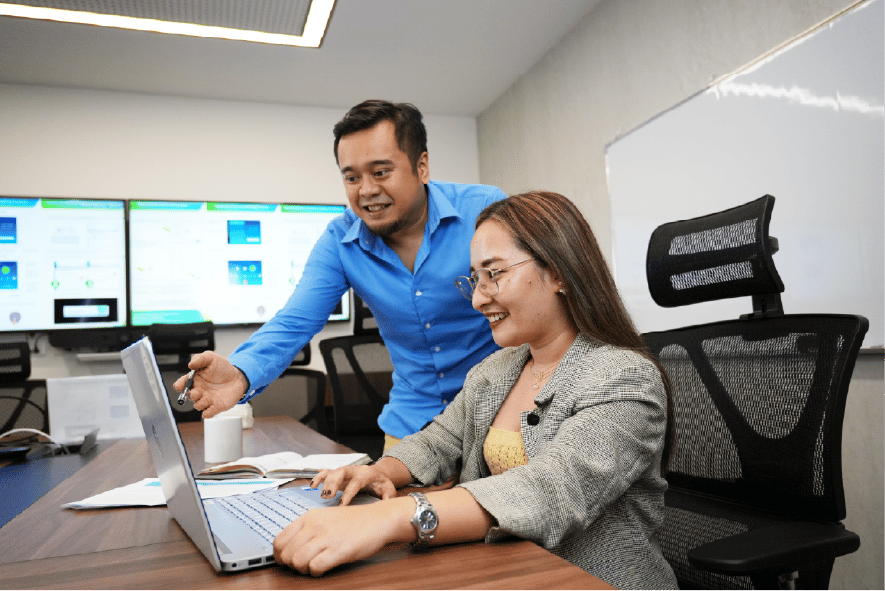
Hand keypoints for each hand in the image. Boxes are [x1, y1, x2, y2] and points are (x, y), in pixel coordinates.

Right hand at [172, 351, 247, 417]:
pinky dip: (207, 413)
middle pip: (189, 396)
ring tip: (206, 398)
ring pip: (198, 405)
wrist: (237, 377)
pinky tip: (208, 412)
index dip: (179, 385)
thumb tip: (190, 364)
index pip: (181, 384)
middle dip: (190, 395)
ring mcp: (207, 399)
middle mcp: (199, 391)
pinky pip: (208, 413)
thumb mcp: (211, 358)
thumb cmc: (222, 368)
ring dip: (199, 403)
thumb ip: (200, 358)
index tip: (180, 385)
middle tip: (196, 392)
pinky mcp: (216, 406)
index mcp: (195, 380)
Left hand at [273, 500, 410, 575]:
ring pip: (297, 562)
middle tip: (303, 565)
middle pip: (285, 554)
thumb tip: (289, 547)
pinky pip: (314, 567)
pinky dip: (316, 573)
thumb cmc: (353, 521)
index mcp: (309, 517)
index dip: (280, 555)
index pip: (279, 541)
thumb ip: (306, 529)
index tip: (288, 560)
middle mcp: (314, 526)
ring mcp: (326, 537)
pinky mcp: (338, 550)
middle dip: (291, 565)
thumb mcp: (324, 517)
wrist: (378, 519)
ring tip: (313, 566)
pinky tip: (324, 568)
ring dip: (302, 570)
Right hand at [310, 465, 398, 505]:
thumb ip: (388, 498)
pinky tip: (312, 485)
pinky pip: (326, 472)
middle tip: (328, 496)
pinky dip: (318, 477)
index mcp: (367, 474)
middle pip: (341, 472)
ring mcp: (345, 471)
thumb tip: (386, 508)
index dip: (348, 493)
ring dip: (325, 481)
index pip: (356, 482)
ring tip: (321, 495)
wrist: (379, 474)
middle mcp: (354, 470)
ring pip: (333, 471)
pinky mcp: (339, 473)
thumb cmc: (382, 484)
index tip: (342, 505)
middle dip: (333, 483)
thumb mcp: (389, 490)